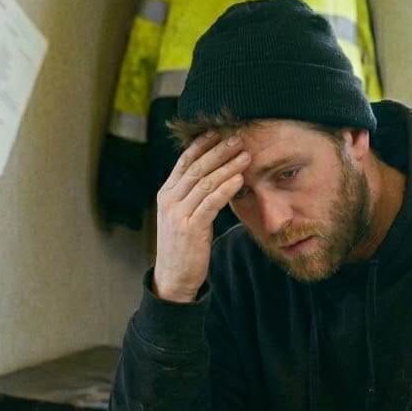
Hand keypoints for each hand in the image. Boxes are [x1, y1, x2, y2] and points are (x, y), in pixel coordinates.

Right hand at [152, 132, 249, 302]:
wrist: (173, 278)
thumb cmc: (183, 246)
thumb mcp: (183, 216)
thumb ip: (192, 195)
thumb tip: (213, 174)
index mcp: (166, 194)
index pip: (184, 162)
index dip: (202, 145)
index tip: (219, 132)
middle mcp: (169, 200)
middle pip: (196, 168)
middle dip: (218, 151)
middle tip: (238, 138)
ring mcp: (178, 214)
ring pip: (205, 182)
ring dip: (227, 166)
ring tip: (245, 155)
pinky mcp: (190, 228)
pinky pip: (210, 202)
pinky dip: (226, 189)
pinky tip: (239, 179)